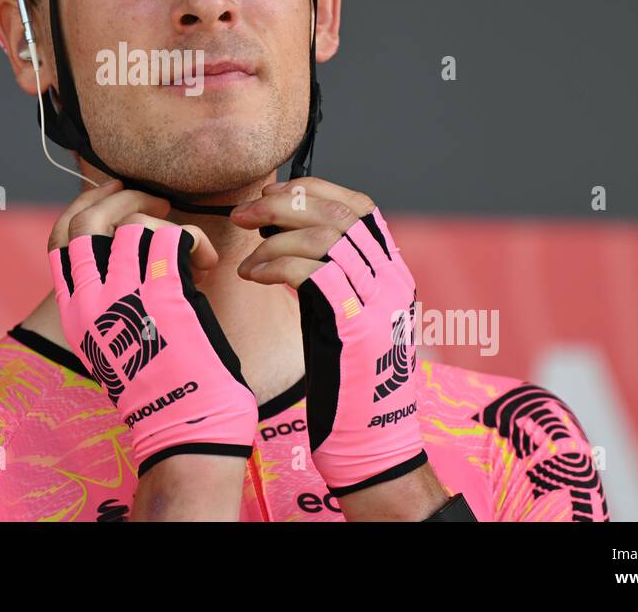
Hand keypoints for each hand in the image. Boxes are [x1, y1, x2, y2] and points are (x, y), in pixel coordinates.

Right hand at [50, 180, 258, 476]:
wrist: (185, 426)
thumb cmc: (162, 387)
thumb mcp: (116, 341)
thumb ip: (111, 299)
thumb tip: (127, 249)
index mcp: (75, 314)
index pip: (58, 241)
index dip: (84, 207)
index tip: (112, 192)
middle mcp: (90, 303)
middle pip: (86, 223)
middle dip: (119, 198)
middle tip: (155, 200)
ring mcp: (124, 297)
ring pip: (132, 224)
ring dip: (165, 222)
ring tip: (186, 241)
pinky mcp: (163, 295)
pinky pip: (173, 238)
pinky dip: (194, 241)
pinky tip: (207, 265)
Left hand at [233, 179, 424, 495]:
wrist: (373, 447)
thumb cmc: (348, 387)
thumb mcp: (345, 320)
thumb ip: (331, 279)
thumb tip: (288, 240)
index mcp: (394, 275)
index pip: (361, 207)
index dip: (314, 191)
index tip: (273, 194)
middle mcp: (394, 281)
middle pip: (340, 214)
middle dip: (284, 204)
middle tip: (243, 213)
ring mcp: (380, 303)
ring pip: (326, 237)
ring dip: (273, 237)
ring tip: (245, 256)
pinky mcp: (358, 327)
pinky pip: (314, 273)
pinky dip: (275, 264)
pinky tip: (252, 275)